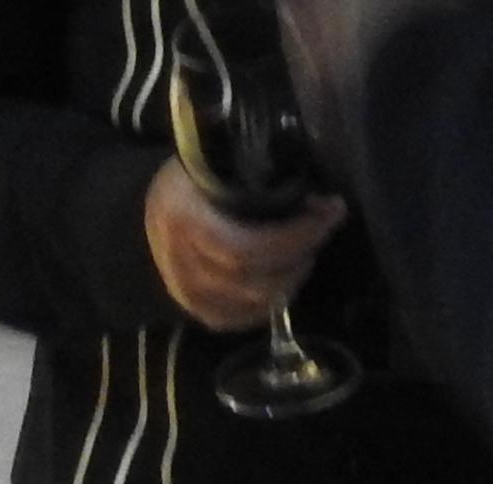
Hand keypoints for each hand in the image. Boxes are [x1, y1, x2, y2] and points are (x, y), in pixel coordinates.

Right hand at [144, 164, 343, 332]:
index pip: (244, 248)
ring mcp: (179, 287)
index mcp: (184, 218)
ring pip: (244, 302)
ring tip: (305, 254)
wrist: (162, 194)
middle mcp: (178, 261)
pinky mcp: (188, 304)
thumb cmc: (199, 169)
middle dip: (297, 256)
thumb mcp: (223, 155)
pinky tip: (283, 285)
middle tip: (323, 231)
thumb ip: (258, 173)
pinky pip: (228, 319)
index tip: (330, 211)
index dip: (294, 238)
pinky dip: (262, 308)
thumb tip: (311, 192)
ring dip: (286, 282)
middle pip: (248, 280)